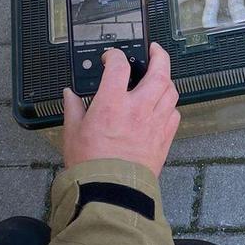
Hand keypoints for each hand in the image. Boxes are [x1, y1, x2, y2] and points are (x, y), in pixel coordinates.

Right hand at [63, 44, 179, 178]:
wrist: (110, 192)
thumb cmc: (90, 165)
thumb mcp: (72, 133)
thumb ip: (73, 109)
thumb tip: (70, 95)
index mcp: (112, 103)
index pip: (118, 66)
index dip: (115, 56)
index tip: (111, 59)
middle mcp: (138, 109)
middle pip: (159, 71)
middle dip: (159, 56)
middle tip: (154, 51)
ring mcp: (154, 123)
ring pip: (171, 92)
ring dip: (166, 81)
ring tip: (159, 78)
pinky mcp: (164, 139)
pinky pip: (174, 115)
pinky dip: (170, 106)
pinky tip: (162, 108)